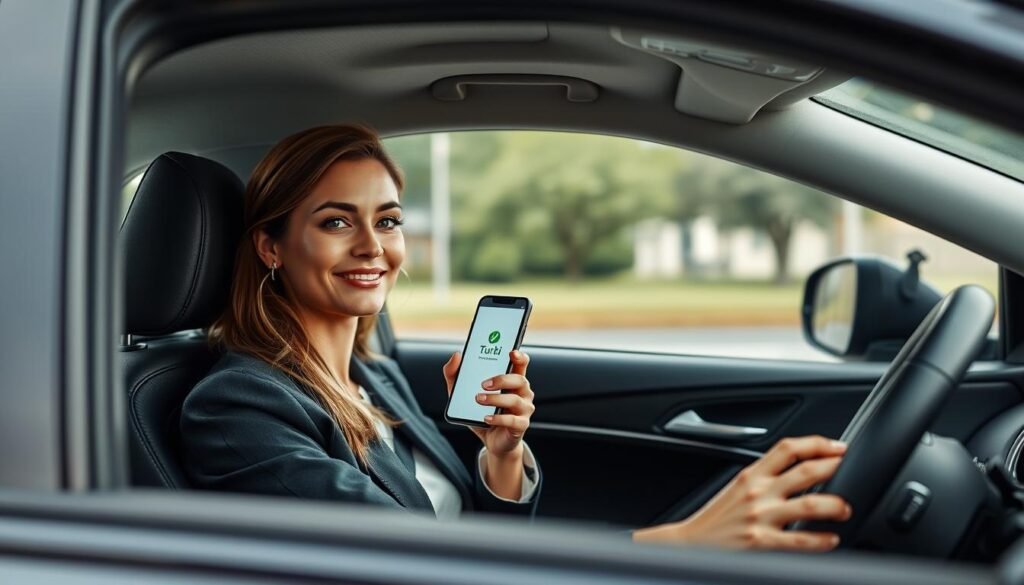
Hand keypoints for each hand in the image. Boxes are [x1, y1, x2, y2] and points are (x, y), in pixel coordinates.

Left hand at [443, 350, 534, 457]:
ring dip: (495, 399)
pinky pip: (512, 420)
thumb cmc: (481, 412)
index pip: (521, 363)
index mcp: (512, 380)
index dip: (519, 356)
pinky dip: (498, 419)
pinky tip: (486, 418)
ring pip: (515, 399)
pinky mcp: (521, 425)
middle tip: (483, 384)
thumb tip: (456, 356)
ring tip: (479, 399)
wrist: (491, 441)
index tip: (511, 352)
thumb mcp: (463, 393)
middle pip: (520, 379)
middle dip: (501, 379)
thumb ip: (455, 374)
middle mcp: (522, 392)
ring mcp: (524, 409)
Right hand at [633, 435, 850, 550]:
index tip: (836, 446)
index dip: (817, 444)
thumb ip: (764, 478)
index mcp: (751, 474)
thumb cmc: (716, 519)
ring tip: (845, 509)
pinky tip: (831, 539)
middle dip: (832, 468)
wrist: (688, 543)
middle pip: (804, 471)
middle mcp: (757, 491)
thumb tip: (798, 473)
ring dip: (835, 505)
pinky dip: (820, 540)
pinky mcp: (761, 541)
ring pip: (809, 504)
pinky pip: (799, 539)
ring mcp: (760, 516)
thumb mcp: (737, 488)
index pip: (788, 448)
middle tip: (847, 470)